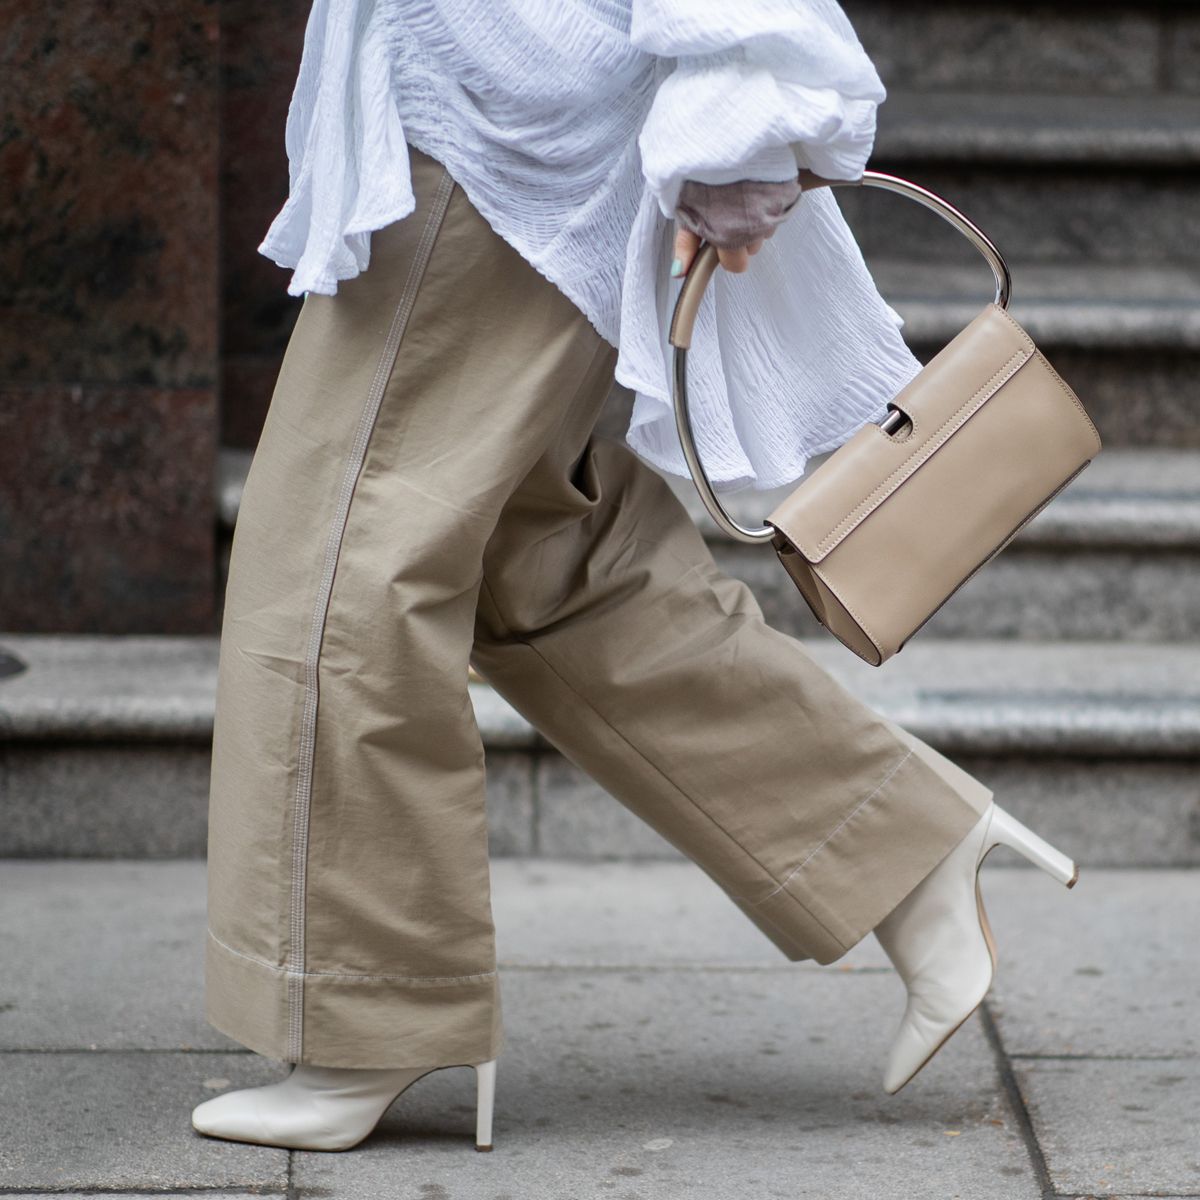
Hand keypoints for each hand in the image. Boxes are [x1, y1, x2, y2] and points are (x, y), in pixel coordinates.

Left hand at [671, 175, 802, 276]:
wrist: (728, 131)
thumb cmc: (703, 168)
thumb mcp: (686, 205)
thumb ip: (685, 242)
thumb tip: (679, 271)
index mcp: (726, 235)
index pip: (735, 265)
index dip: (727, 255)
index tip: (720, 241)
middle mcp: (752, 228)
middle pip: (752, 248)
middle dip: (742, 236)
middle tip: (730, 210)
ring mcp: (772, 212)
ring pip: (766, 228)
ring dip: (756, 215)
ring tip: (742, 191)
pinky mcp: (788, 194)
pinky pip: (780, 209)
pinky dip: (770, 200)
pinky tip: (756, 185)